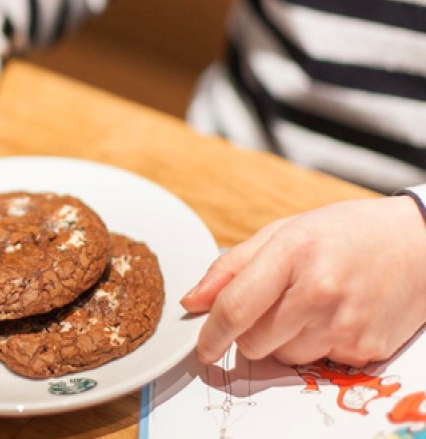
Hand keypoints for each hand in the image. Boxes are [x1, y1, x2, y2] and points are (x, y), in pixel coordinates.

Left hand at [181, 196, 425, 366]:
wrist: (418, 244)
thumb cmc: (344, 233)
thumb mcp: (283, 232)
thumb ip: (231, 267)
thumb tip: (193, 301)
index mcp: (292, 254)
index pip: (236, 307)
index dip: (211, 333)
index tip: (202, 346)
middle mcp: (319, 291)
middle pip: (254, 342)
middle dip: (250, 331)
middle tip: (271, 305)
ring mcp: (345, 324)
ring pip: (283, 357)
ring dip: (283, 339)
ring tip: (308, 304)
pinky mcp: (365, 349)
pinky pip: (317, 362)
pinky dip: (314, 345)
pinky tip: (333, 315)